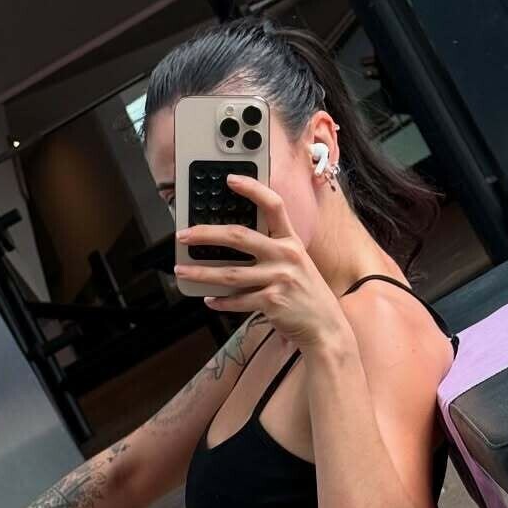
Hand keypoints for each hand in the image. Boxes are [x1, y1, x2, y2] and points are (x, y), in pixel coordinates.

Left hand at [174, 176, 350, 351]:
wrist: (325, 327)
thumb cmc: (306, 294)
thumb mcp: (297, 264)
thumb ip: (273, 250)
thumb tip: (235, 244)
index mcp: (291, 241)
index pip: (274, 205)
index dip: (252, 189)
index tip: (230, 180)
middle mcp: (285, 256)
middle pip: (239, 237)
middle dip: (206, 234)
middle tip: (184, 235)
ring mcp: (279, 279)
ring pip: (230, 273)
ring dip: (201, 273)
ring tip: (182, 270)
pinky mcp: (272, 302)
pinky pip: (237, 300)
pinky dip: (221, 301)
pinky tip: (209, 300)